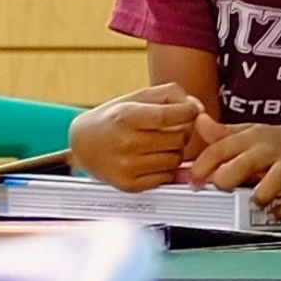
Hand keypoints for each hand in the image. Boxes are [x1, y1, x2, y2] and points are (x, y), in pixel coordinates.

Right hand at [68, 83, 203, 191]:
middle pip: (178, 139)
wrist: (83, 144)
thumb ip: (170, 95)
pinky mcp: (129, 185)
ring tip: (161, 143)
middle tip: (173, 128)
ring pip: (176, 159)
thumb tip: (197, 108)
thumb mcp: (137, 97)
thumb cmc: (114, 118)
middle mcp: (125, 143)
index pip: (170, 116)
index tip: (191, 111)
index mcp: (126, 117)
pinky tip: (154, 158)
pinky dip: (167, 168)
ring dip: (175, 150)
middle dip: (183, 131)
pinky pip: (166, 177)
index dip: (188, 112)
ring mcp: (127, 166)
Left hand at [188, 115, 280, 218]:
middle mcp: (270, 150)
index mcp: (251, 138)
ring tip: (254, 203)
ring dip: (260, 197)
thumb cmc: (276, 143)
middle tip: (222, 189)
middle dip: (227, 180)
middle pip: (244, 164)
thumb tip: (198, 121)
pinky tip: (275, 212)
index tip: (194, 182)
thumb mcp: (249, 133)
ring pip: (273, 182)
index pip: (220, 148)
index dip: (202, 166)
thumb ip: (221, 134)